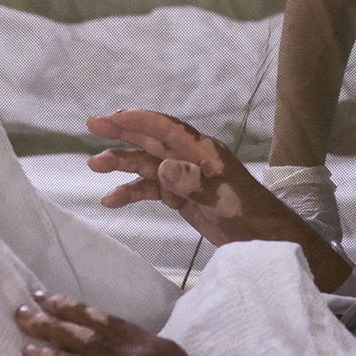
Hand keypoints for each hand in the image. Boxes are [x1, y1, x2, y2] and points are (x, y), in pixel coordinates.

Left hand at [17, 289, 233, 355]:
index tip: (60, 300)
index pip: (116, 323)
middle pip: (95, 324)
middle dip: (60, 310)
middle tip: (30, 300)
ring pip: (83, 341)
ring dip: (48, 329)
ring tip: (23, 320)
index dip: (85, 311)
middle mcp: (146, 349)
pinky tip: (31, 355)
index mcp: (161, 346)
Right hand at [86, 108, 296, 244]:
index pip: (166, 128)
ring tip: (94, 166)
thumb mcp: (221, 197)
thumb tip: (163, 167)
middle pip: (151, 141)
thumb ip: (192, 182)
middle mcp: (190, 159)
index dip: (139, 120)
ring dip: (123, 164)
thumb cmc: (248, 211)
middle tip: (92, 125)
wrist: (263, 238)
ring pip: (147, 165)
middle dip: (123, 132)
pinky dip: (132, 193)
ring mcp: (184, 178)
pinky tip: (112, 200)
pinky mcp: (181, 197)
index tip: (111, 117)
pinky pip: (152, 190)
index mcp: (202, 150)